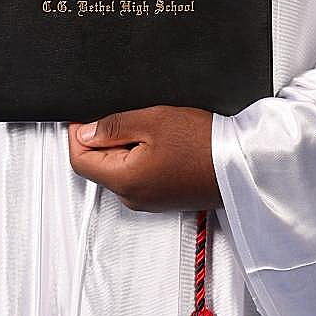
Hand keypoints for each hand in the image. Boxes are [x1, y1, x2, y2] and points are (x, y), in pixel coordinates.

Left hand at [67, 105, 221, 211]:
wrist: (238, 165)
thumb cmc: (201, 143)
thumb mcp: (151, 120)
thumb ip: (112, 127)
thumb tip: (84, 132)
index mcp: (124, 180)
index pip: (79, 160)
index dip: (77, 134)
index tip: (85, 115)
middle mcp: (132, 198)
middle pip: (98, 166)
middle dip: (104, 139)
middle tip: (130, 118)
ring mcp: (147, 201)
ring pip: (119, 169)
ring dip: (125, 147)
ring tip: (152, 129)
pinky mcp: (162, 198)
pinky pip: (138, 176)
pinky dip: (141, 157)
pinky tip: (162, 142)